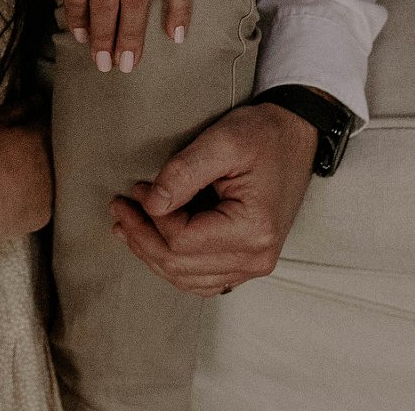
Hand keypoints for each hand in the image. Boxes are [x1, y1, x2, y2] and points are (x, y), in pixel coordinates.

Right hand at [0, 112, 52, 248]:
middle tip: (19, 157)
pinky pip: (43, 202)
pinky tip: (16, 200)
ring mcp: (53, 189)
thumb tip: (37, 98)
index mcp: (43, 136)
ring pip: (52, 177)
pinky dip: (33, 200)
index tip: (26, 131)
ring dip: (40, 176)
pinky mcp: (47, 212)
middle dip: (42, 151)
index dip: (37, 125)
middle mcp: (55, 161)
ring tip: (17, 180)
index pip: (49, 124)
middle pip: (55, 151)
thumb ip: (18, 109)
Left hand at [109, 103, 315, 297]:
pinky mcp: (247, 260)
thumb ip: (183, 172)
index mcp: (253, 230)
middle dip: (142, 238)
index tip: (135, 189)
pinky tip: (152, 243)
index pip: (182, 240)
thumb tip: (150, 203)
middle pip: (180, 265)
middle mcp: (256, 257)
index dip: (150, 218)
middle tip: (120, 208)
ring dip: (152, 255)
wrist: (295, 136)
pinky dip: (173, 264)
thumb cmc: (263, 135)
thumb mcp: (222, 141)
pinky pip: (201, 278)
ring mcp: (253, 264)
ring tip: (127, 226)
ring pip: (187, 278)